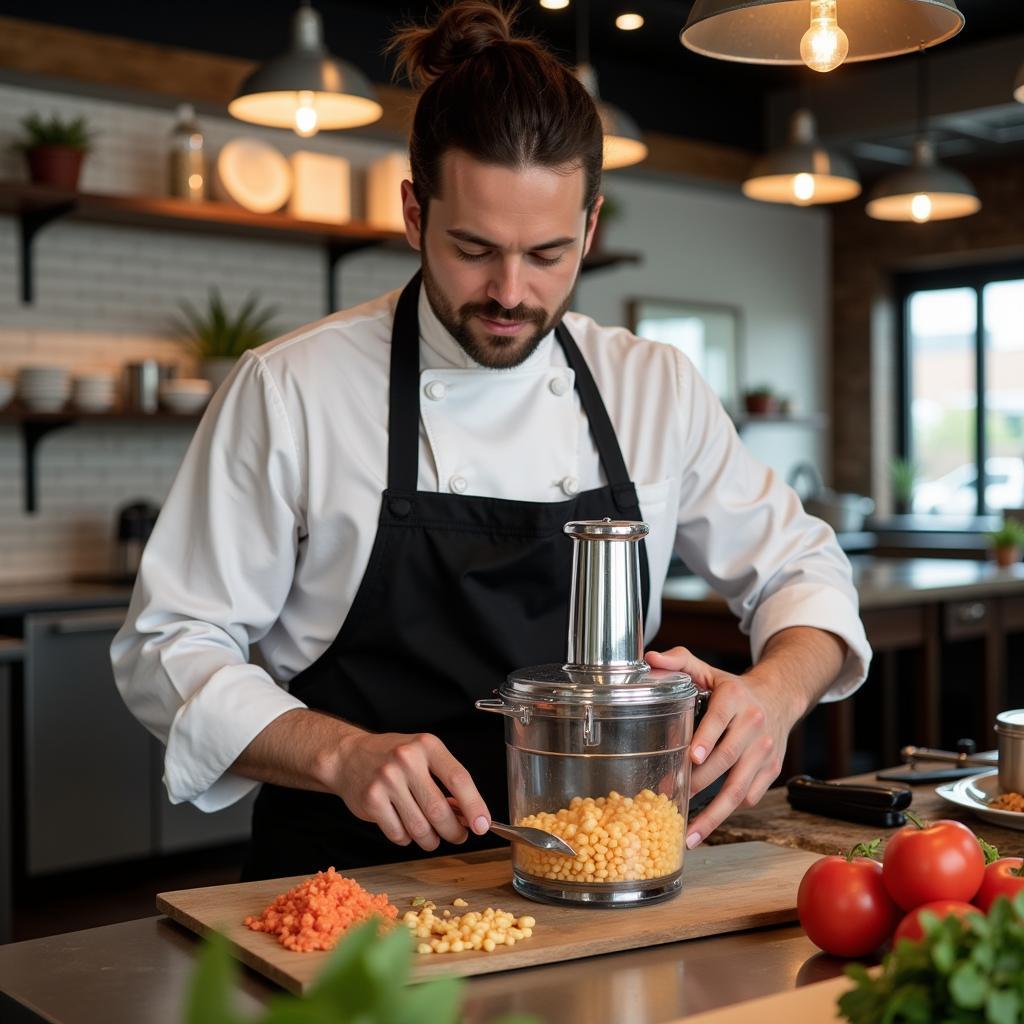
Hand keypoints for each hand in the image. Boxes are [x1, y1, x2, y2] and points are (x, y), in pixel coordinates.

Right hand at [325, 730, 490, 851]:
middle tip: (458, 835)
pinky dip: (407, 839)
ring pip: (420, 827)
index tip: (483, 825)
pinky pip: (399, 834)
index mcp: (427, 745)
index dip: (474, 806)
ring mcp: (386, 780)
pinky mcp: (371, 800)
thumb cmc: (393, 757)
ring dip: (431, 840)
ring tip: (432, 836)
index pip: (459, 779)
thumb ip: (446, 780)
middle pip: (439, 810)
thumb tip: (469, 815)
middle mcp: (406, 760)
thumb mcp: (423, 755)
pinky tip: (405, 828)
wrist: (349, 756)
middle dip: (454, 831)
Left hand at [646, 646, 800, 849]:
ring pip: (740, 788)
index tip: (691, 757)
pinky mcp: (772, 770)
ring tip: (690, 835)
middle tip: (671, 800)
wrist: (779, 697)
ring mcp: (766, 751)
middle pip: (728, 759)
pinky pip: (750, 796)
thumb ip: (678, 662)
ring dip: (714, 814)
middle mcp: (754, 725)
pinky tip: (706, 825)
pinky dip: (729, 811)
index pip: (720, 719)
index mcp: (734, 698)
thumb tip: (649, 659)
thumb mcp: (706, 669)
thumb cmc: (732, 687)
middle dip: (699, 783)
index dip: (706, 739)